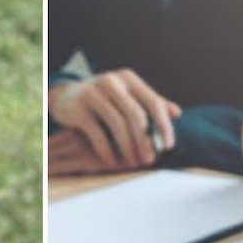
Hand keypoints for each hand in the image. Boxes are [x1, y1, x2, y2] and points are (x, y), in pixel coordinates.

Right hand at [48, 70, 180, 170]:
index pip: (153, 102)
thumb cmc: (103, 100)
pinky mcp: (79, 108)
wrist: (65, 97)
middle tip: (149, 161)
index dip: (163, 126)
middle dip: (145, 141)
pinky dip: (107, 151)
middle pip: (136, 115)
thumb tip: (177, 113)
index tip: (168, 146)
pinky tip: (112, 164)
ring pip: (118, 125)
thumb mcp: (126, 97)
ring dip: (128, 148)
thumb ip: (149, 104)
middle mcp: (112, 81)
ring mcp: (93, 93)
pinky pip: (98, 134)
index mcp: (128, 78)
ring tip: (132, 164)